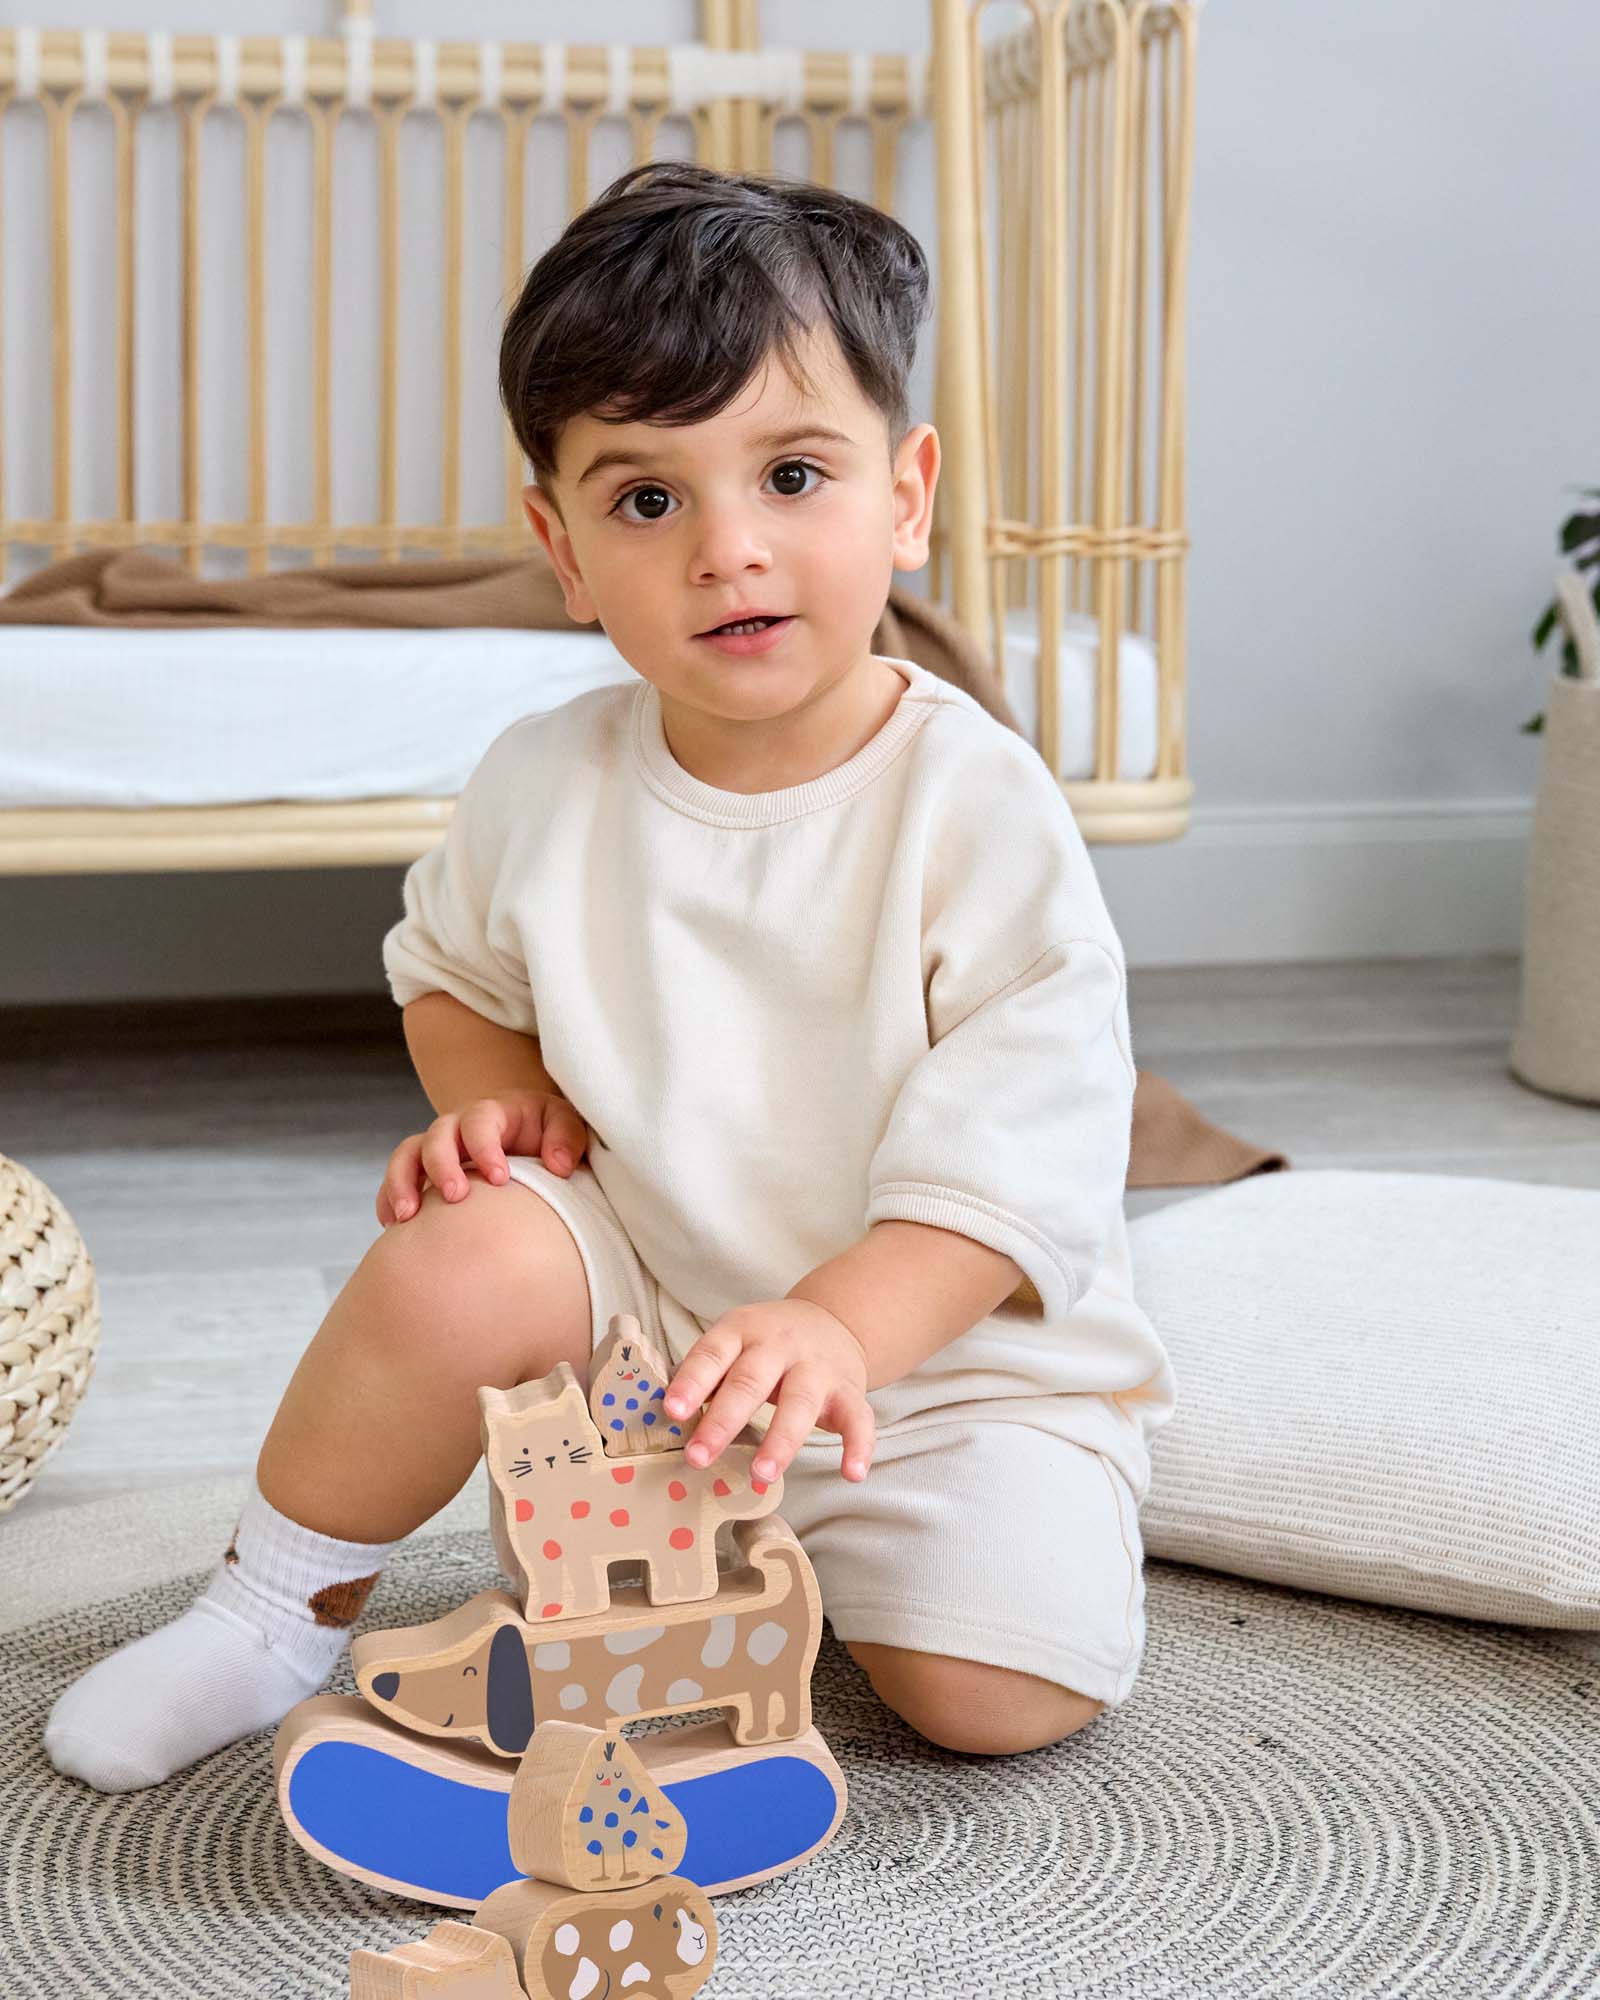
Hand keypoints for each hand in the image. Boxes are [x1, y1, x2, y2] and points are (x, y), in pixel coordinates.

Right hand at [377, 1088, 590, 1224]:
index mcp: (492, 1113)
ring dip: (402, 1183)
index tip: (499, 1178)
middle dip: (441, 1165)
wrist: (526, 1136)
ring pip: (407, 1155)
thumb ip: (567, 1137)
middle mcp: (458, 1128)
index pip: (479, 1121)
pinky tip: (394, 1227)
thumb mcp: (564, 1124)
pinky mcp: (424, 1173)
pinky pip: (396, 1180)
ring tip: (407, 1218)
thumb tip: (559, 1165)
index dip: (484, 1147)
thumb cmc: (547, 1131)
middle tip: (456, 1197)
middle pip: (436, 1135)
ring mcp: (437, 1150)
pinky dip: (389, 1199)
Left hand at [663, 1299, 874, 1485]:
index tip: (670, 1411)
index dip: (692, 1382)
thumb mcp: (734, 1342)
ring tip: (761, 1475)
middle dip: (724, 1421)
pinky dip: (858, 1447)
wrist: (834, 1320)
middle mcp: (781, 1345)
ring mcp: (818, 1367)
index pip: (712, 1354)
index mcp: (743, 1331)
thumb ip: (707, 1375)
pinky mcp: (850, 1391)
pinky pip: (859, 1419)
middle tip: (698, 1458)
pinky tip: (851, 1474)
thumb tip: (662, 1417)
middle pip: (751, 1380)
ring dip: (782, 1441)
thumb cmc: (768, 1344)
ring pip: (802, 1402)